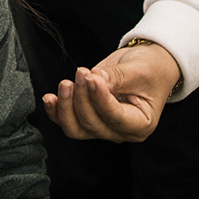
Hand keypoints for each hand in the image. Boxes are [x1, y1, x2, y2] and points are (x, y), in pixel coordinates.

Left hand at [42, 41, 181, 142]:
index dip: (100, 99)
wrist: (146, 67)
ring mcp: (102, 127)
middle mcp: (120, 131)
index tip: (92, 78)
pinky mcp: (87, 118)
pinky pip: (67, 121)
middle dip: (82, 98)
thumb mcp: (138, 70)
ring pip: (76, 128)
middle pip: (92, 124)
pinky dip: (56, 111)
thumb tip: (92, 79)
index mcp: (141, 124)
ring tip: (66, 83)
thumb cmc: (148, 70)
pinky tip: (50, 98)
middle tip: (81, 72)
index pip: (116, 118)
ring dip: (66, 106)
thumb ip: (116, 77)